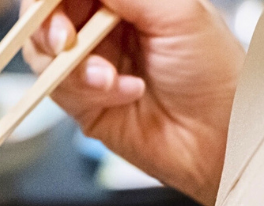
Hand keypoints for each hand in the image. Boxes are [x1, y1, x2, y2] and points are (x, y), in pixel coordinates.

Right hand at [22, 0, 244, 205]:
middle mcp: (103, 24)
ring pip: (44, 53)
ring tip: (109, 79)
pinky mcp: (84, 102)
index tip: (54, 4)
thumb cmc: (213, 69)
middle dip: (50, 26)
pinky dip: (88, 90)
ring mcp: (91, 63)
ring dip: (73, 66)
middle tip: (65, 41)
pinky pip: (59, 89)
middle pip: (46, 14)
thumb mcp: (174, 11)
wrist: (218, 135)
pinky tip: (126, 92)